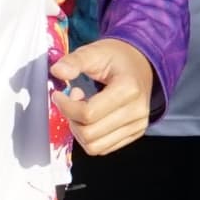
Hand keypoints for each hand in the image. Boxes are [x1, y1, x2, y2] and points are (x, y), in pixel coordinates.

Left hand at [53, 37, 157, 155]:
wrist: (142, 64)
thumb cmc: (118, 58)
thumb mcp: (95, 51)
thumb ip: (75, 60)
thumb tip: (57, 71)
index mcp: (128, 89)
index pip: (88, 114)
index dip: (66, 107)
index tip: (59, 94)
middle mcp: (136, 111)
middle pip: (90, 134)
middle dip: (71, 119)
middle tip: (71, 100)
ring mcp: (137, 125)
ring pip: (95, 147)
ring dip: (79, 131)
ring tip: (81, 109)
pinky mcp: (134, 134)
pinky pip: (103, 148)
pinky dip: (90, 137)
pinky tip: (91, 118)